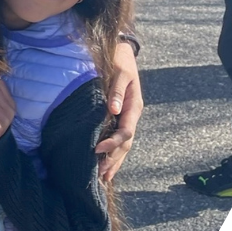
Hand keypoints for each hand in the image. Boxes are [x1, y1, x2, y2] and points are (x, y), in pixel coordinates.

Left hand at [95, 43, 142, 182]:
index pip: (125, 132)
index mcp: (134, 107)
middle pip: (126, 144)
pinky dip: (112, 152)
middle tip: (100, 176)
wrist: (122, 52)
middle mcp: (132, 115)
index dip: (112, 143)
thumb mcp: (120, 72)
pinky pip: (117, 138)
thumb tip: (114, 109)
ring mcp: (127, 118)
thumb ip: (117, 90)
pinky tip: (104, 162)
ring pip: (123, 145)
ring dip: (114, 161)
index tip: (97, 150)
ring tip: (103, 178)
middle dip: (114, 161)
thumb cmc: (119, 60)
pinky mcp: (119, 117)